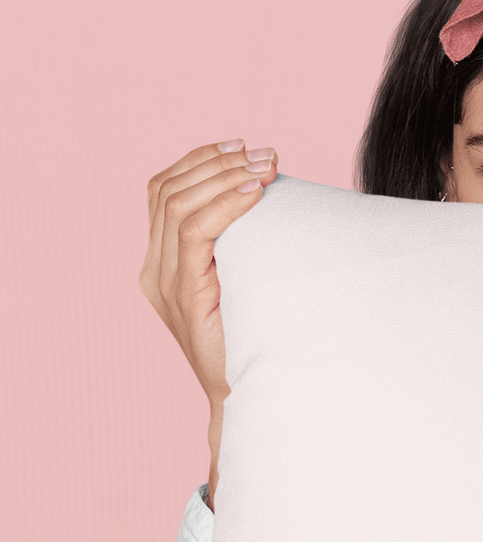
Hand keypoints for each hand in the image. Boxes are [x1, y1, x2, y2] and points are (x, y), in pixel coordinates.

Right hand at [139, 140, 278, 408]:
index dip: (200, 161)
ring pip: (177, 203)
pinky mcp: (183, 295)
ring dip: (224, 176)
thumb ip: (241, 242)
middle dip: (217, 161)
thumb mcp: (244, 279)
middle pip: (167, 189)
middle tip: (264, 153)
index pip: (165, 191)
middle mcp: (153, 270)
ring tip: (266, 166)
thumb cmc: (257, 337)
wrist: (249, 394)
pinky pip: (193, 232)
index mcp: (161, 263)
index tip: (243, 147)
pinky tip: (255, 193)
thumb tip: (270, 189)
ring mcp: (164, 282)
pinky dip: (225, 205)